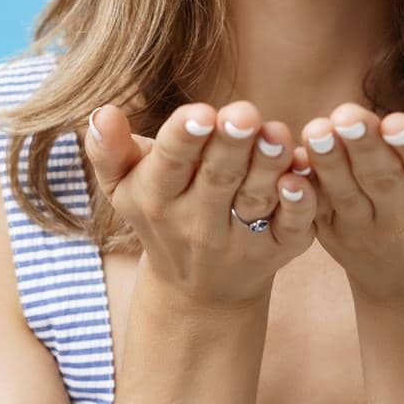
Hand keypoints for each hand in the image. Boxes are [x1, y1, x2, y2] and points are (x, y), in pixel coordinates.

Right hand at [86, 100, 316, 308]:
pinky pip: (291, 227)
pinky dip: (299, 205)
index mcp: (158, 197)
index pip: (170, 164)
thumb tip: (101, 112)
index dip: (185, 139)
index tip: (200, 113)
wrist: (198, 291)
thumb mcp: (124, 186)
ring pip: (256, 199)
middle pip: (217, 178)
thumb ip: (108, 149)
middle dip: (231, 144)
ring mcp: (240, 239)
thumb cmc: (159, 213)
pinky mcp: (279, 249)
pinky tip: (302, 177)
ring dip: (268, 167)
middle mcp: (198, 222)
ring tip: (277, 133)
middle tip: (244, 113)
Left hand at [298, 100, 403, 303]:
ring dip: (328, 163)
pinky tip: (289, 163)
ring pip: (346, 193)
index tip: (396, 122)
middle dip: (364, 147)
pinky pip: (315, 210)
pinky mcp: (333, 232)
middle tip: (346, 116)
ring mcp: (366, 227)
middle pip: (383, 178)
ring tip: (316, 130)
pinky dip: (301, 190)